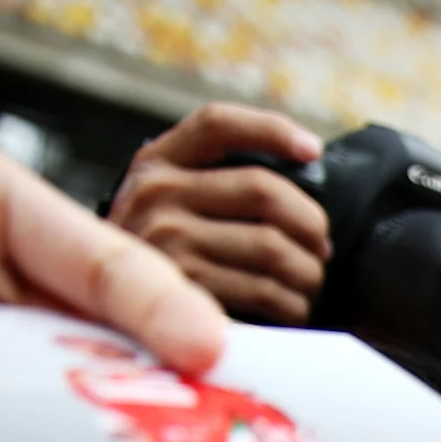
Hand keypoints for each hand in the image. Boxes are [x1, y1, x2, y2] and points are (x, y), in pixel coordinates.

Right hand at [106, 103, 331, 323]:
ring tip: (307, 284)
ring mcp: (166, 243)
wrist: (120, 317)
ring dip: (308, 273)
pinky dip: (293, 305)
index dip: (271, 130)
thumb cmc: (168, 262)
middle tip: (320, 248)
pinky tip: (291, 310)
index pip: (217, 124)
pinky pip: (266, 291)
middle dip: (310, 224)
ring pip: (274, 247)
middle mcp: (154, 195)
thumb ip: (219, 184)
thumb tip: (308, 174)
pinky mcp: (185, 293)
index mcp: (157, 164)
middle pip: (264, 189)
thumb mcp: (172, 207)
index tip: (312, 149)